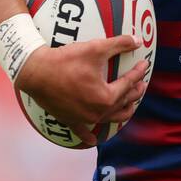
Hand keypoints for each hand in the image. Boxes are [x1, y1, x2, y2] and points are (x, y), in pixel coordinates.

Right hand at [16, 35, 148, 147]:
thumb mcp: (95, 48)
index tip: (144, 64)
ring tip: (128, 104)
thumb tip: (137, 40)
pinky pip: (83, 133)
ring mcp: (84, 119)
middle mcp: (98, 113)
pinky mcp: (70, 121)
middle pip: (124, 103)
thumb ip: (119, 44)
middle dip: (135, 92)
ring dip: (123, 111)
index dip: (139, 72)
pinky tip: (94, 139)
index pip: (129, 83)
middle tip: (140, 83)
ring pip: (111, 119)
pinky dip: (90, 136)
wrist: (35, 72)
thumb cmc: (65, 60)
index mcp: (106, 97)